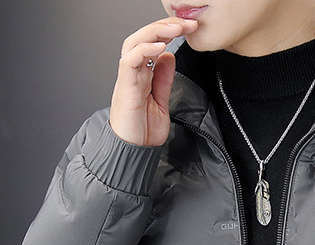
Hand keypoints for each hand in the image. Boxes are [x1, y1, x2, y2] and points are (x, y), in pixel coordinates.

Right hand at [110, 17, 198, 145]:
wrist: (134, 151)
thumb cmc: (143, 131)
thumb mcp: (162, 101)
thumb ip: (164, 79)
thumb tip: (169, 57)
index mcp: (142, 74)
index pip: (153, 43)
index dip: (170, 32)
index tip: (189, 28)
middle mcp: (134, 72)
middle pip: (144, 37)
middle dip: (165, 26)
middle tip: (185, 23)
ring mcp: (128, 78)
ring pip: (134, 42)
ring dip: (155, 31)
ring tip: (174, 28)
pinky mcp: (125, 87)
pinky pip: (130, 60)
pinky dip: (144, 49)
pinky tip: (159, 46)